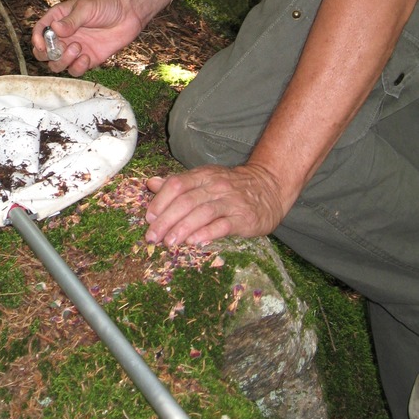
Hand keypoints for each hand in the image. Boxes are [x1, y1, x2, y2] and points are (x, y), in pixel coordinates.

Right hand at [32, 0, 144, 76]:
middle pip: (44, 52)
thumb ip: (71, 21)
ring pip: (57, 64)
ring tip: (78, 48)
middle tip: (63, 47)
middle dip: (49, 54)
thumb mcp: (87, 8)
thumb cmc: (106, 3)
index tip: (42, 45)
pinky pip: (75, 70)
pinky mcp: (87, 59)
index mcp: (58, 19)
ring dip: (63, 61)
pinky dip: (77, 67)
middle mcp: (64, 35)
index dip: (37, 40)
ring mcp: (75, 48)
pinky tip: (87, 57)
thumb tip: (54, 29)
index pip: (40, 31)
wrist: (130, 12)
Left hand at [144, 161, 293, 246]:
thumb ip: (177, 183)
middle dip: (165, 220)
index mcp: (202, 176)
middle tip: (153, 237)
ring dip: (182, 228)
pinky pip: (222, 225)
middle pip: (185, 201)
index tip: (149, 218)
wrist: (269, 187)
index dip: (160, 201)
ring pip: (202, 213)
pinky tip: (194, 242)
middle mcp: (215, 186)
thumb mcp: (204, 179)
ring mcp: (230, 202)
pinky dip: (206, 233)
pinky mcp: (243, 218)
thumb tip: (150, 183)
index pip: (176, 184)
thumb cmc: (230, 186)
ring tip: (168, 242)